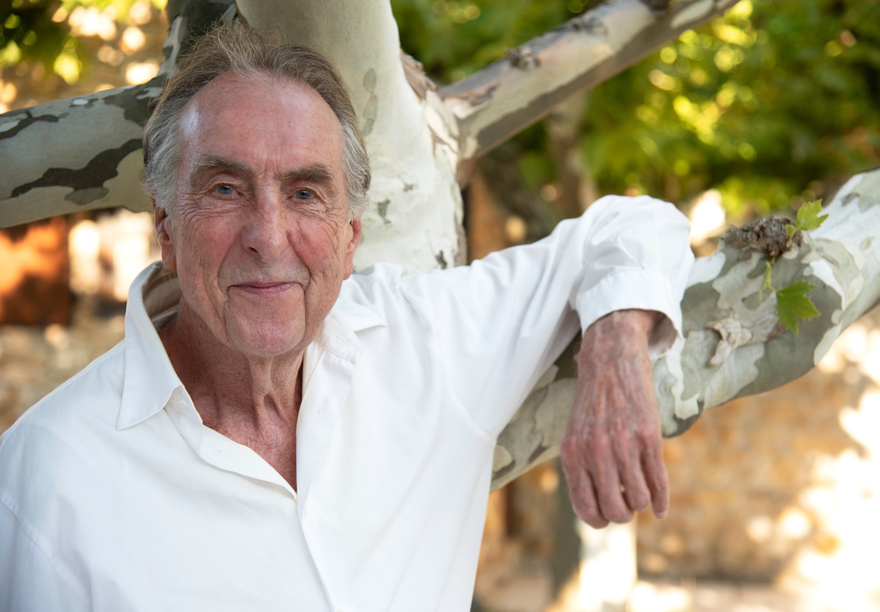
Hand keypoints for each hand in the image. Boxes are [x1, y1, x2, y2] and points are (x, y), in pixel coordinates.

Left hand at [560, 309, 667, 528]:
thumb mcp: (576, 436)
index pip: (586, 509)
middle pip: (615, 510)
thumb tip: (596, 514)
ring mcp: (623, 445)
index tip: (608, 515)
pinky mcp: (649, 436)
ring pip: (638, 500)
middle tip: (627, 505)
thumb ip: (582, 471)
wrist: (610, 362)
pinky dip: (662, 502)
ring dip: (642, 503)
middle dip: (623, 515)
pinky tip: (660, 508)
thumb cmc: (593, 404)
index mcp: (572, 455)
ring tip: (639, 491)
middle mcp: (595, 453)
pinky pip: (658, 483)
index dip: (600, 520)